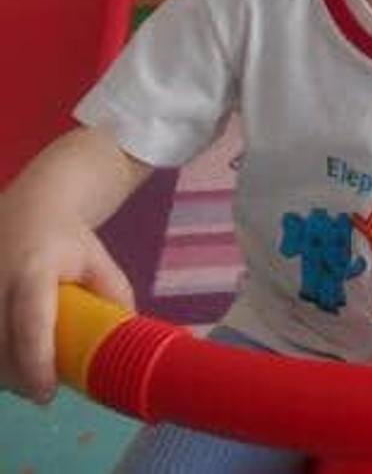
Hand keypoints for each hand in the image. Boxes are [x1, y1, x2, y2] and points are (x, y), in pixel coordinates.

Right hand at [0, 195, 133, 404]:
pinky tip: (9, 354)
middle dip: (20, 376)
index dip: (37, 361)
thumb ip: (115, 296)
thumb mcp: (98, 261)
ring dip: (4, 369)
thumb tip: (128, 342)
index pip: (31, 321)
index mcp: (35, 268)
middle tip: (44, 386)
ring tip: (28, 367)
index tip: (47, 393)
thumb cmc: (68, 242)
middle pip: (0, 344)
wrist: (32, 208)